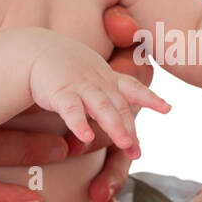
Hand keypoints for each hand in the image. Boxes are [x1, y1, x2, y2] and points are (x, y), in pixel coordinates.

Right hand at [78, 6, 155, 201]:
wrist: (34, 49)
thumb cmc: (64, 67)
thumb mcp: (92, 74)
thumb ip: (106, 92)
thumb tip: (116, 114)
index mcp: (107, 78)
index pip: (133, 88)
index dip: (151, 97)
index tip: (168, 108)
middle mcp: (98, 81)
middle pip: (120, 106)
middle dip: (131, 128)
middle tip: (138, 152)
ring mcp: (80, 85)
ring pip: (102, 107)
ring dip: (115, 126)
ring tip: (126, 145)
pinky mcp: (60, 91)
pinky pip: (71, 109)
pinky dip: (79, 123)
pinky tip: (85, 137)